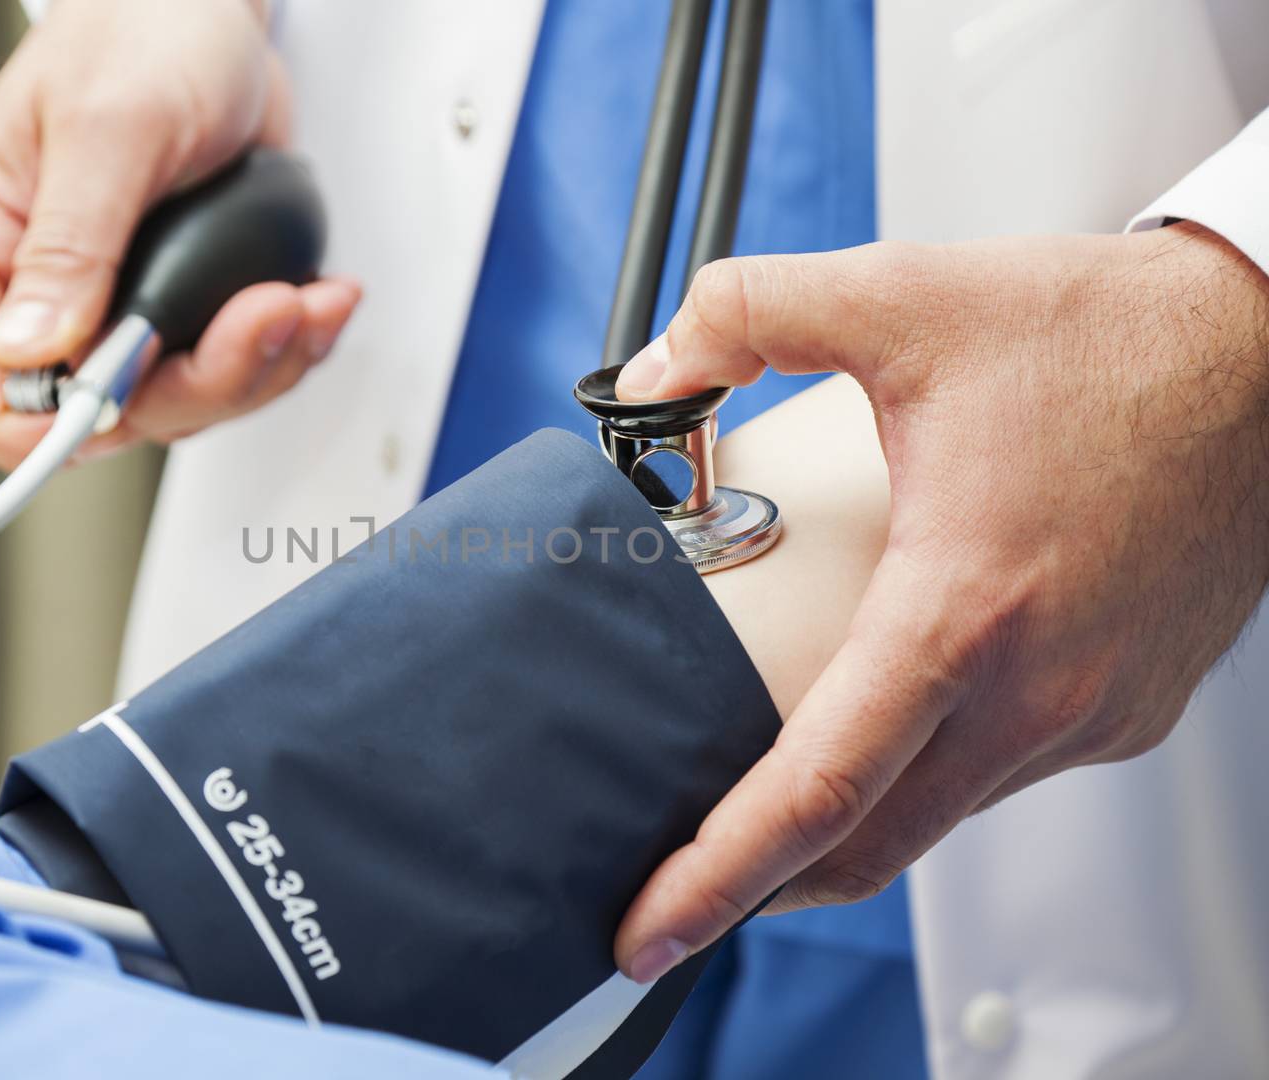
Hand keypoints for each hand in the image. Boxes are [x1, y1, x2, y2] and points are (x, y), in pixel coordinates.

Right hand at [0, 0, 360, 468]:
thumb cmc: (142, 31)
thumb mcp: (107, 128)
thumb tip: (32, 351)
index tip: (113, 404)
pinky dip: (288, 349)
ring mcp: (124, 303)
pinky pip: (233, 369)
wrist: (215, 10)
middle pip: (93, 411)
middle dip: (192, 385)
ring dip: (258, 369)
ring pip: (176, 403)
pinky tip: (319, 300)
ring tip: (307, 303)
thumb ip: (72, 244)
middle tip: (263, 320)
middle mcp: (47, 289)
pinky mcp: (191, 306)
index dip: (26, 421)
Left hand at [611, 224, 1268, 982]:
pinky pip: (999, 774)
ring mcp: (1093, 714)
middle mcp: (1041, 690)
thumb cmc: (1107, 336)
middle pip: (866, 846)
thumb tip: (655, 370)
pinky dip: (924, 774)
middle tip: (668, 895)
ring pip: (934, 816)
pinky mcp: (1128, 711)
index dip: (715, 873)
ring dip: (844, 823)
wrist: (1264, 350)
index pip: (819, 789)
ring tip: (761, 794)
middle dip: (756, 886)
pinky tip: (887, 723)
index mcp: (968, 610)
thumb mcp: (902, 295)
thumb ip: (750, 312)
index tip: (647, 929)